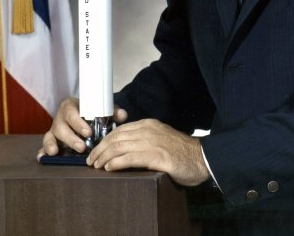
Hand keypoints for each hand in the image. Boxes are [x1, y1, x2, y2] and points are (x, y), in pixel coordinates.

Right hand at [37, 97, 127, 158]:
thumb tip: (123, 115)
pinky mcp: (51, 140)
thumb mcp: (103, 109)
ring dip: (52, 144)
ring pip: (50, 136)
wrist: (84, 112)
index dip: (78, 123)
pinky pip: (44, 145)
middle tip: (82, 147)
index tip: (88, 132)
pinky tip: (43, 157)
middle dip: (70, 138)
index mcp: (71, 107)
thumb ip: (112, 111)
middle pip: (60, 127)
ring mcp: (54, 129)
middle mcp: (60, 117)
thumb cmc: (93, 111)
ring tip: (56, 153)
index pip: (72, 113)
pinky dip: (42, 151)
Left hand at [86, 118, 209, 186]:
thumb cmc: (181, 152)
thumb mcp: (161, 138)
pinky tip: (110, 168)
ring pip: (120, 147)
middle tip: (91, 160)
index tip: (97, 149)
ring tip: (97, 165)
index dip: (105, 140)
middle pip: (116, 137)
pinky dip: (117, 163)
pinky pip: (130, 158)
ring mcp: (152, 142)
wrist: (201, 158)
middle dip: (100, 149)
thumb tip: (125, 149)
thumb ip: (145, 139)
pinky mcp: (156, 156)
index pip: (120, 130)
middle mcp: (148, 130)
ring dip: (104, 157)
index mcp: (149, 124)